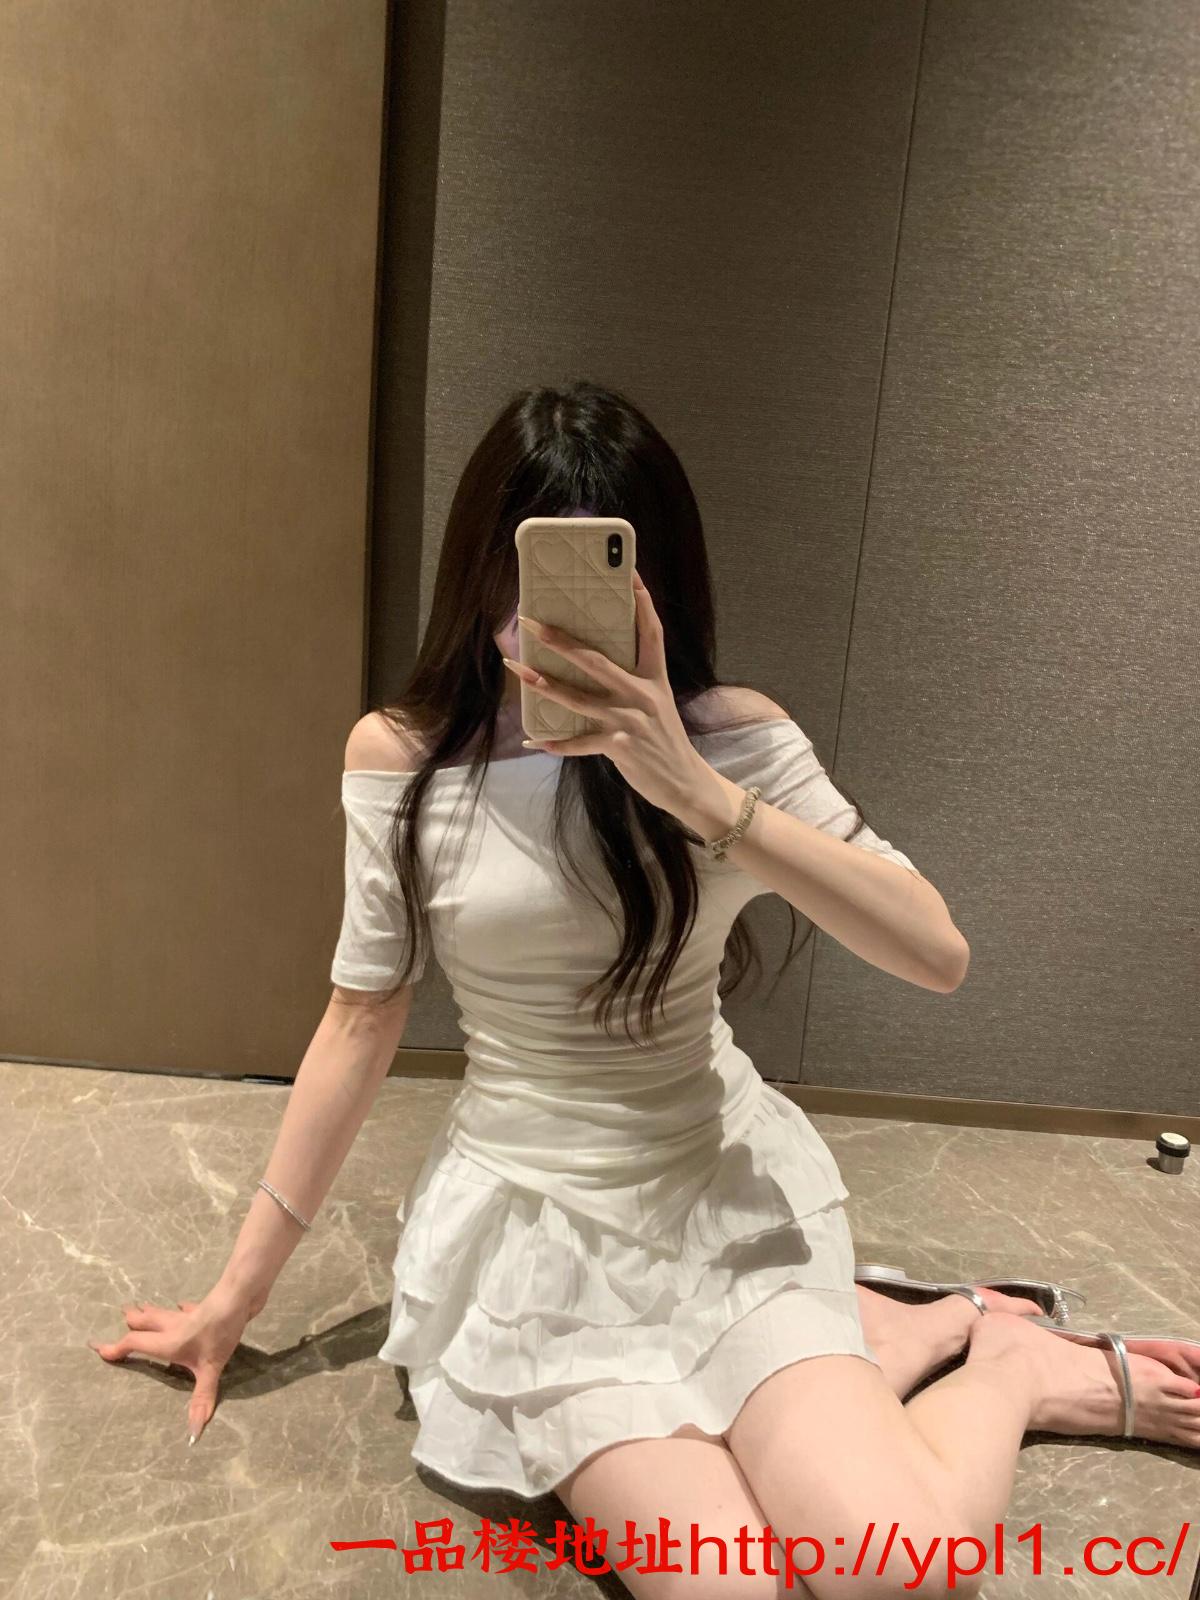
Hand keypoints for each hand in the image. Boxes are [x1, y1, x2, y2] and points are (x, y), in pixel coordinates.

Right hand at [87, 1284, 256, 1442]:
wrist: (240, 1298)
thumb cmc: (221, 1332)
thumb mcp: (211, 1368)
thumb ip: (201, 1398)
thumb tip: (192, 1434)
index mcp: (168, 1342)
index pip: (135, 1343)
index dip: (116, 1347)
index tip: (100, 1350)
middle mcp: (173, 1326)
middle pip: (145, 1322)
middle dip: (132, 1321)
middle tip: (120, 1317)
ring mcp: (188, 1315)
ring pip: (161, 1313)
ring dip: (149, 1313)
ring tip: (138, 1308)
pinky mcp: (204, 1308)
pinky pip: (186, 1310)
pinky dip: (180, 1310)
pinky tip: (182, 1307)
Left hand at [504, 568, 732, 825]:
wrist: (685, 783)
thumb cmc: (665, 741)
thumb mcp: (659, 705)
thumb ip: (633, 685)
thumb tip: (593, 665)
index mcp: (656, 679)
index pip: (651, 631)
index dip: (641, 601)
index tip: (628, 573)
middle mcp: (642, 695)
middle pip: (596, 660)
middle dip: (561, 640)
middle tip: (532, 622)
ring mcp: (630, 721)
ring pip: (578, 698)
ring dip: (544, 684)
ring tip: (517, 669)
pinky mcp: (619, 747)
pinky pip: (579, 742)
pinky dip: (556, 744)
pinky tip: (535, 742)